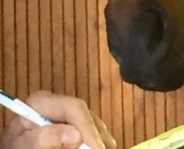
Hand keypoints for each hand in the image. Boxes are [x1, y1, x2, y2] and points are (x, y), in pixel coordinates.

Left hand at [0, 91, 115, 148]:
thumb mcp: (22, 145)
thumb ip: (44, 138)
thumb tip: (75, 135)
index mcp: (42, 102)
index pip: (75, 108)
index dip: (88, 128)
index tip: (95, 147)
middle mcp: (57, 104)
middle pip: (86, 116)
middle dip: (95, 136)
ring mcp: (65, 114)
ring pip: (92, 122)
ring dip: (98, 139)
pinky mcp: (71, 124)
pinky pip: (91, 130)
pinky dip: (96, 140)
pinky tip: (95, 147)